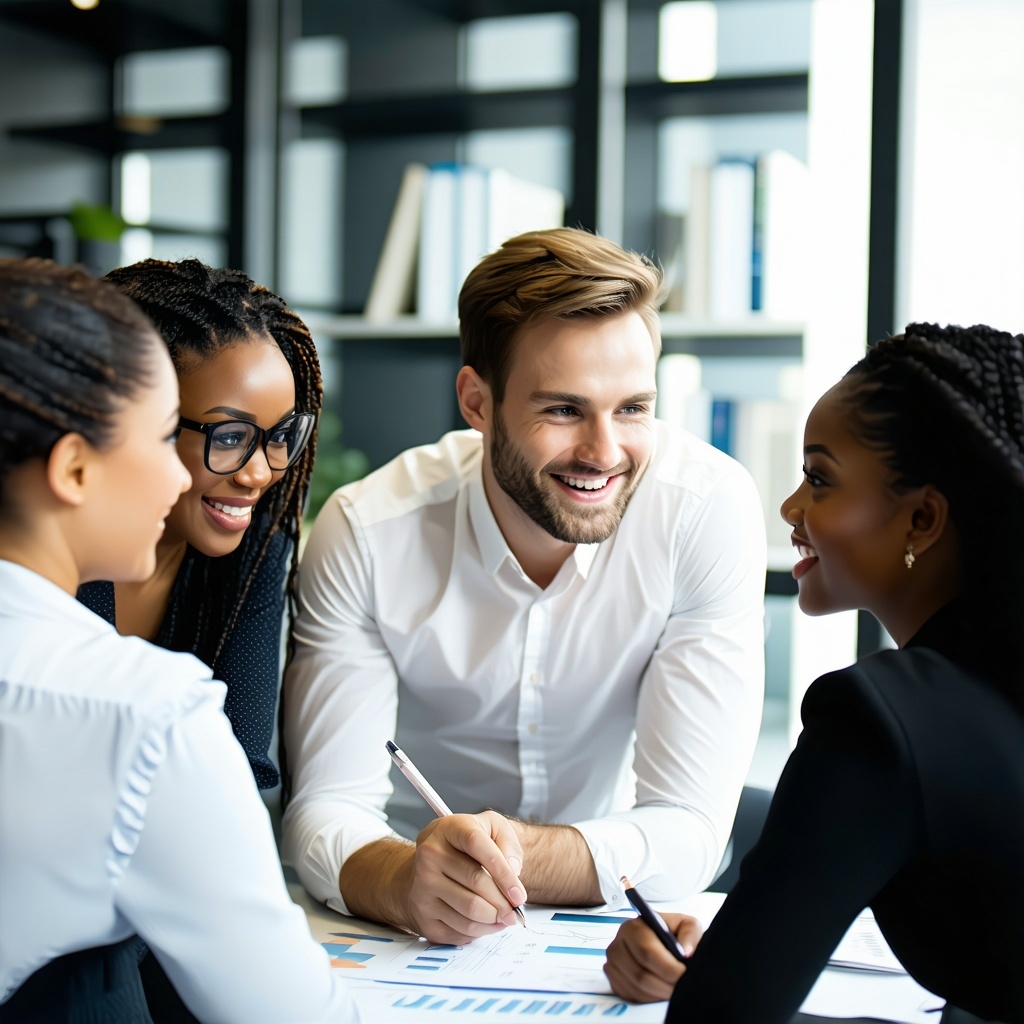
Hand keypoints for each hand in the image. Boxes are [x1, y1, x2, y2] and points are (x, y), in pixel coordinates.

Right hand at [400, 811, 526, 943]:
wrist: (433, 862)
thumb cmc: (467, 845)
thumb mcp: (491, 828)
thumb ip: (507, 842)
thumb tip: (513, 870)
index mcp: (449, 828)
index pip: (476, 846)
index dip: (502, 873)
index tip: (519, 895)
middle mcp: (430, 855)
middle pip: (475, 882)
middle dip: (502, 901)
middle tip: (516, 911)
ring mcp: (422, 885)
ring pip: (468, 911)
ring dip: (494, 919)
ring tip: (505, 916)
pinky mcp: (422, 913)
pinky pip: (458, 930)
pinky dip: (480, 931)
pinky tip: (488, 922)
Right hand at [603, 914, 702, 1002]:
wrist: (664, 943)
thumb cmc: (675, 934)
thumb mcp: (688, 925)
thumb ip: (690, 934)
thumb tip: (685, 951)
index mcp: (633, 927)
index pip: (647, 951)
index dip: (667, 968)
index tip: (684, 975)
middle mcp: (618, 944)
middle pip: (640, 974)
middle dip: (665, 986)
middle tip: (682, 988)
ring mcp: (613, 964)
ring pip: (636, 989)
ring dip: (658, 995)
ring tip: (673, 990)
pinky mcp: (614, 980)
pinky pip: (630, 997)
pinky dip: (649, 1000)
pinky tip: (660, 992)